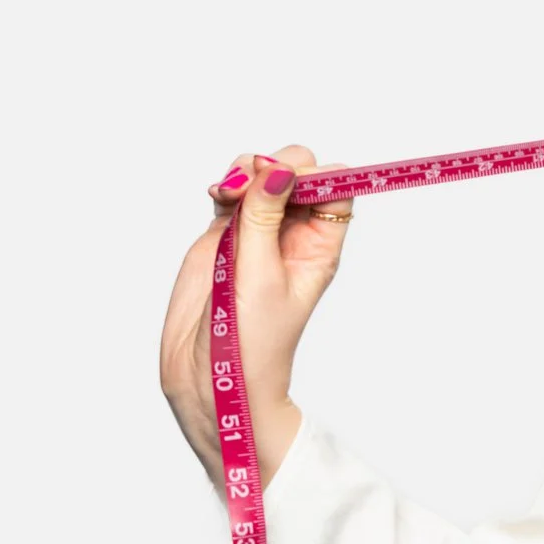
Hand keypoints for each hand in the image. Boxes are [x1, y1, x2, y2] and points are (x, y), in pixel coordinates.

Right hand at [157, 145, 355, 491]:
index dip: (317, 173)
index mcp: (318, 247)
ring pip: (260, 177)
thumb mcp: (260, 276)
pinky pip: (229, 194)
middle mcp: (292, 235)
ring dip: (244, 171)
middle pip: (296, 174)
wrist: (209, 377)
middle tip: (248, 183)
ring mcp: (256, 233)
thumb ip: (263, 219)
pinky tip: (214, 194)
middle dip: (274, 167)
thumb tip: (279, 170)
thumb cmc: (250, 341)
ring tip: (225, 191)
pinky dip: (223, 185)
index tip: (290, 176)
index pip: (334, 189)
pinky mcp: (223, 236)